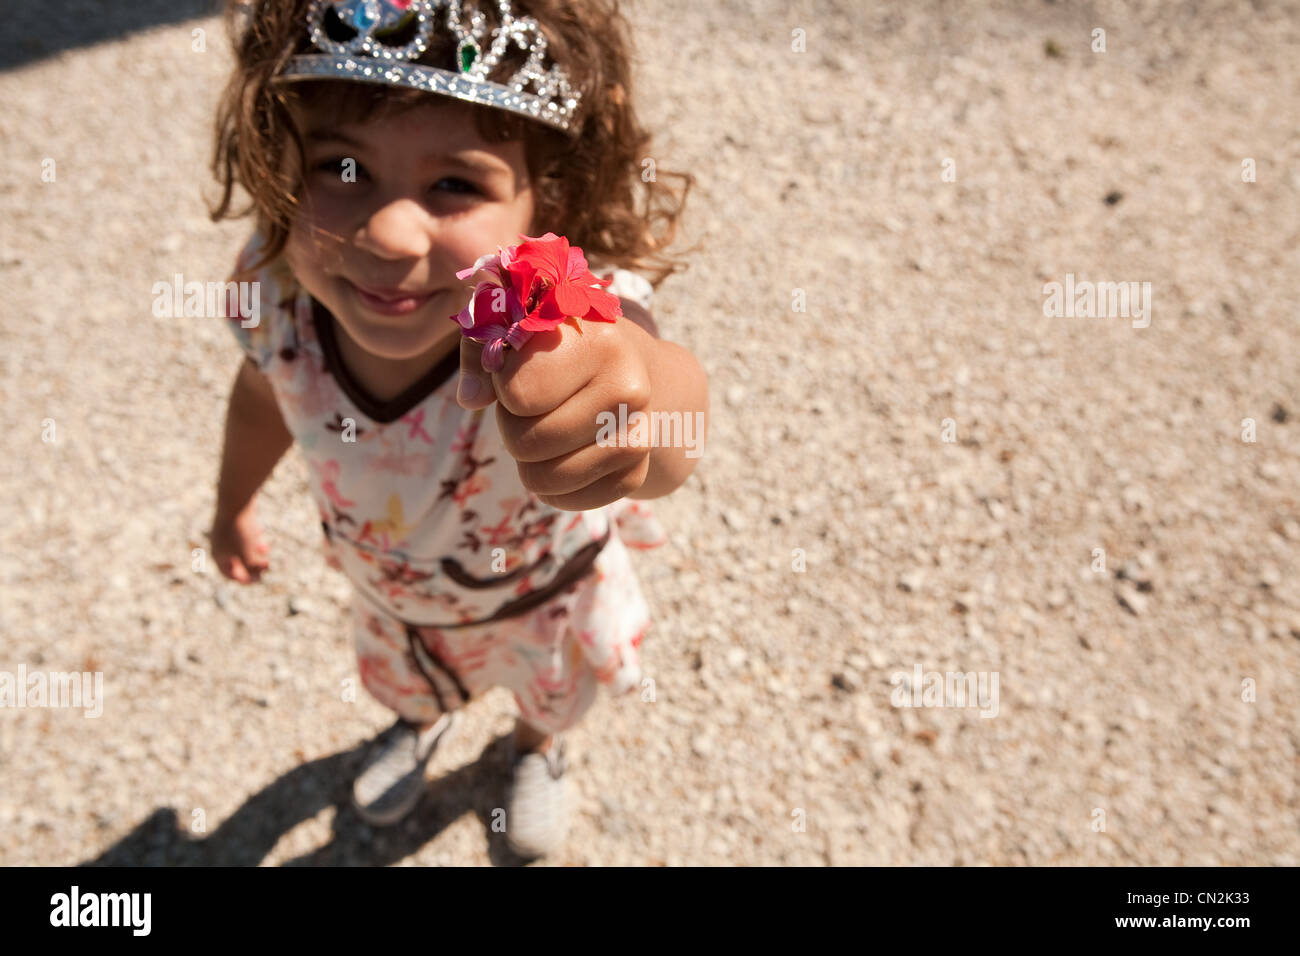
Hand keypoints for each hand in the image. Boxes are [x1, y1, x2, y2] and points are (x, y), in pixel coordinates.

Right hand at [209, 504, 271, 583]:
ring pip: (242, 547)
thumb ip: (251, 568)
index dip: (244, 579)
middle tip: (266, 565)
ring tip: (266, 550)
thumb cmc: (240, 529)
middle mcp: (220, 544)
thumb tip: (256, 578)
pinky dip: (254, 538)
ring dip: (255, 552)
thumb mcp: (247, 553)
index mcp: (218, 554)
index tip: (258, 579)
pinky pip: (245, 535)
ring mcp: (227, 532)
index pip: (229, 574)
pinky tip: (261, 535)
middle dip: (252, 565)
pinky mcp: (236, 522)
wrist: (236, 500)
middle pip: (237, 561)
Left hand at [455, 317, 654, 510]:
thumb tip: (470, 399)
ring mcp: (639, 438)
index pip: (519, 395)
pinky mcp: (635, 475)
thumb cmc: (557, 348)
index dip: (504, 386)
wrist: (624, 369)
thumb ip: (479, 352)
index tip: (521, 368)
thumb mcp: (515, 329)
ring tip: (548, 425)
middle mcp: (629, 391)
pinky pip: (564, 501)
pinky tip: (565, 452)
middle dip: (512, 427)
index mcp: (599, 344)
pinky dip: (551, 486)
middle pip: (526, 443)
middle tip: (532, 405)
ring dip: (529, 460)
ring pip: (543, 480)